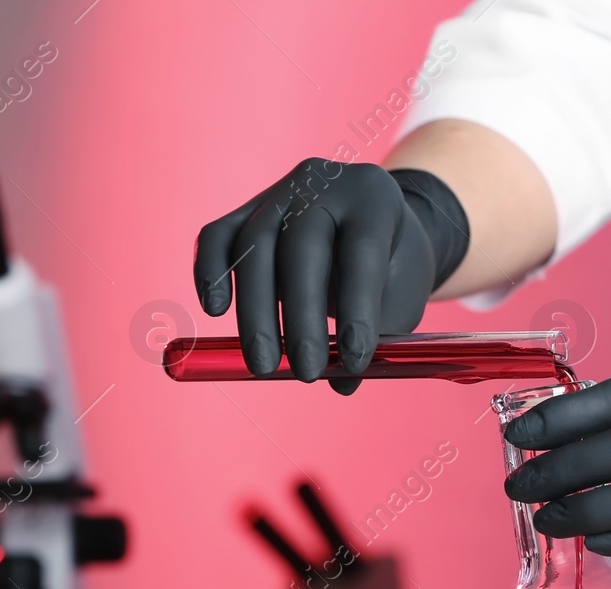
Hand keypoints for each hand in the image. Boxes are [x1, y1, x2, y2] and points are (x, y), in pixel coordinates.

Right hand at [193, 159, 435, 392]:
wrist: (375, 230)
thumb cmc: (390, 271)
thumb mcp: (399, 300)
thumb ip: (376, 336)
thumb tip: (338, 382)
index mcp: (374, 198)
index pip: (362, 249)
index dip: (358, 307)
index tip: (354, 361)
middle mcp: (324, 183)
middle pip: (300, 244)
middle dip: (299, 316)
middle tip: (303, 373)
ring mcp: (280, 192)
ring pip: (254, 244)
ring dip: (255, 311)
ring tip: (263, 366)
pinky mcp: (244, 210)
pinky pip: (218, 237)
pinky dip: (210, 273)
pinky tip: (216, 310)